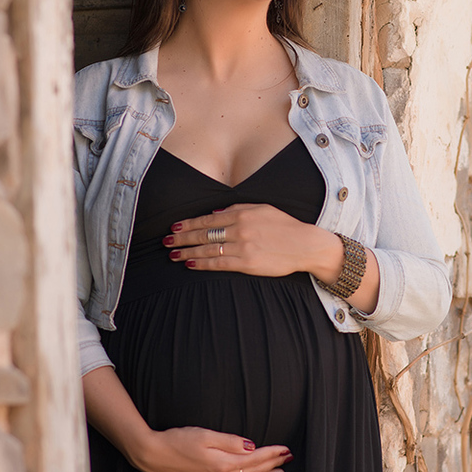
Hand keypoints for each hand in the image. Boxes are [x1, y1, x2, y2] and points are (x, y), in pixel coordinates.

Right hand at [132, 425, 290, 471]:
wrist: (153, 457)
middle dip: (273, 465)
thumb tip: (252, 446)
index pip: (255, 459)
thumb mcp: (205, 435)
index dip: (272, 453)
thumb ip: (231, 441)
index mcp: (223, 463)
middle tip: (288, 459)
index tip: (285, 449)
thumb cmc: (177, 441)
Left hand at [164, 204, 342, 282]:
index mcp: (242, 213)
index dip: (189, 223)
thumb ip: (238, 208)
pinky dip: (202, 263)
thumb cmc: (285, 226)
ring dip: (187, 251)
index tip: (174, 227)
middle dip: (182, 237)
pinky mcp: (247, 263)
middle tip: (166, 241)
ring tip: (172, 254)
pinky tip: (190, 263)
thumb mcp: (263, 209)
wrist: (305, 245)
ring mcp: (242, 246)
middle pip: (203, 232)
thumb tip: (215, 211)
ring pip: (208, 248)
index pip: (208, 218)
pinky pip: (218, 263)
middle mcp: (240, 228)